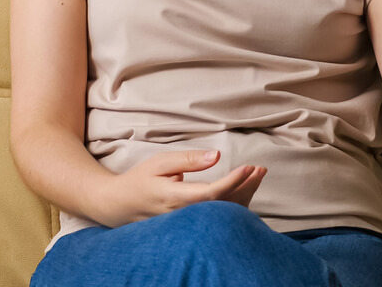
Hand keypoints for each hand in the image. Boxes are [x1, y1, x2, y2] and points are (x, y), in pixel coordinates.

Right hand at [89, 150, 266, 228]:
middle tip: (261, 169)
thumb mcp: (159, 162)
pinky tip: (244, 190)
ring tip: (257, 176)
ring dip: (244, 195)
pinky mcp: (192, 224)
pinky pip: (218, 216)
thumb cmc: (140, 180)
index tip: (249, 167)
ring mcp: (188, 222)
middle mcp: (184, 214)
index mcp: (174, 197)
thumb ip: (188, 160)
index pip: (211, 193)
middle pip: (223, 205)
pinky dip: (235, 203)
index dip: (233, 181)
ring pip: (223, 213)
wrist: (120, 206)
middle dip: (245, 186)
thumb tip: (217, 156)